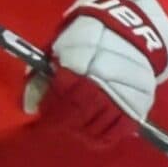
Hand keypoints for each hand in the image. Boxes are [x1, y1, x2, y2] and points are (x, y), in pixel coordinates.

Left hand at [31, 0, 167, 148]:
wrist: (131, 29)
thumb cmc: (89, 36)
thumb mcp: (60, 46)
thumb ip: (42, 75)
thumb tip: (29, 106)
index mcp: (81, 64)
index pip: (60, 95)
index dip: (49, 108)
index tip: (43, 112)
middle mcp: (102, 83)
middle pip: (77, 114)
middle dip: (62, 121)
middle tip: (57, 122)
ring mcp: (122, 97)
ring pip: (95, 127)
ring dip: (80, 130)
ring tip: (74, 125)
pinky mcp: (138, 106)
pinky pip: (117, 132)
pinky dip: (102, 137)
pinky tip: (92, 132)